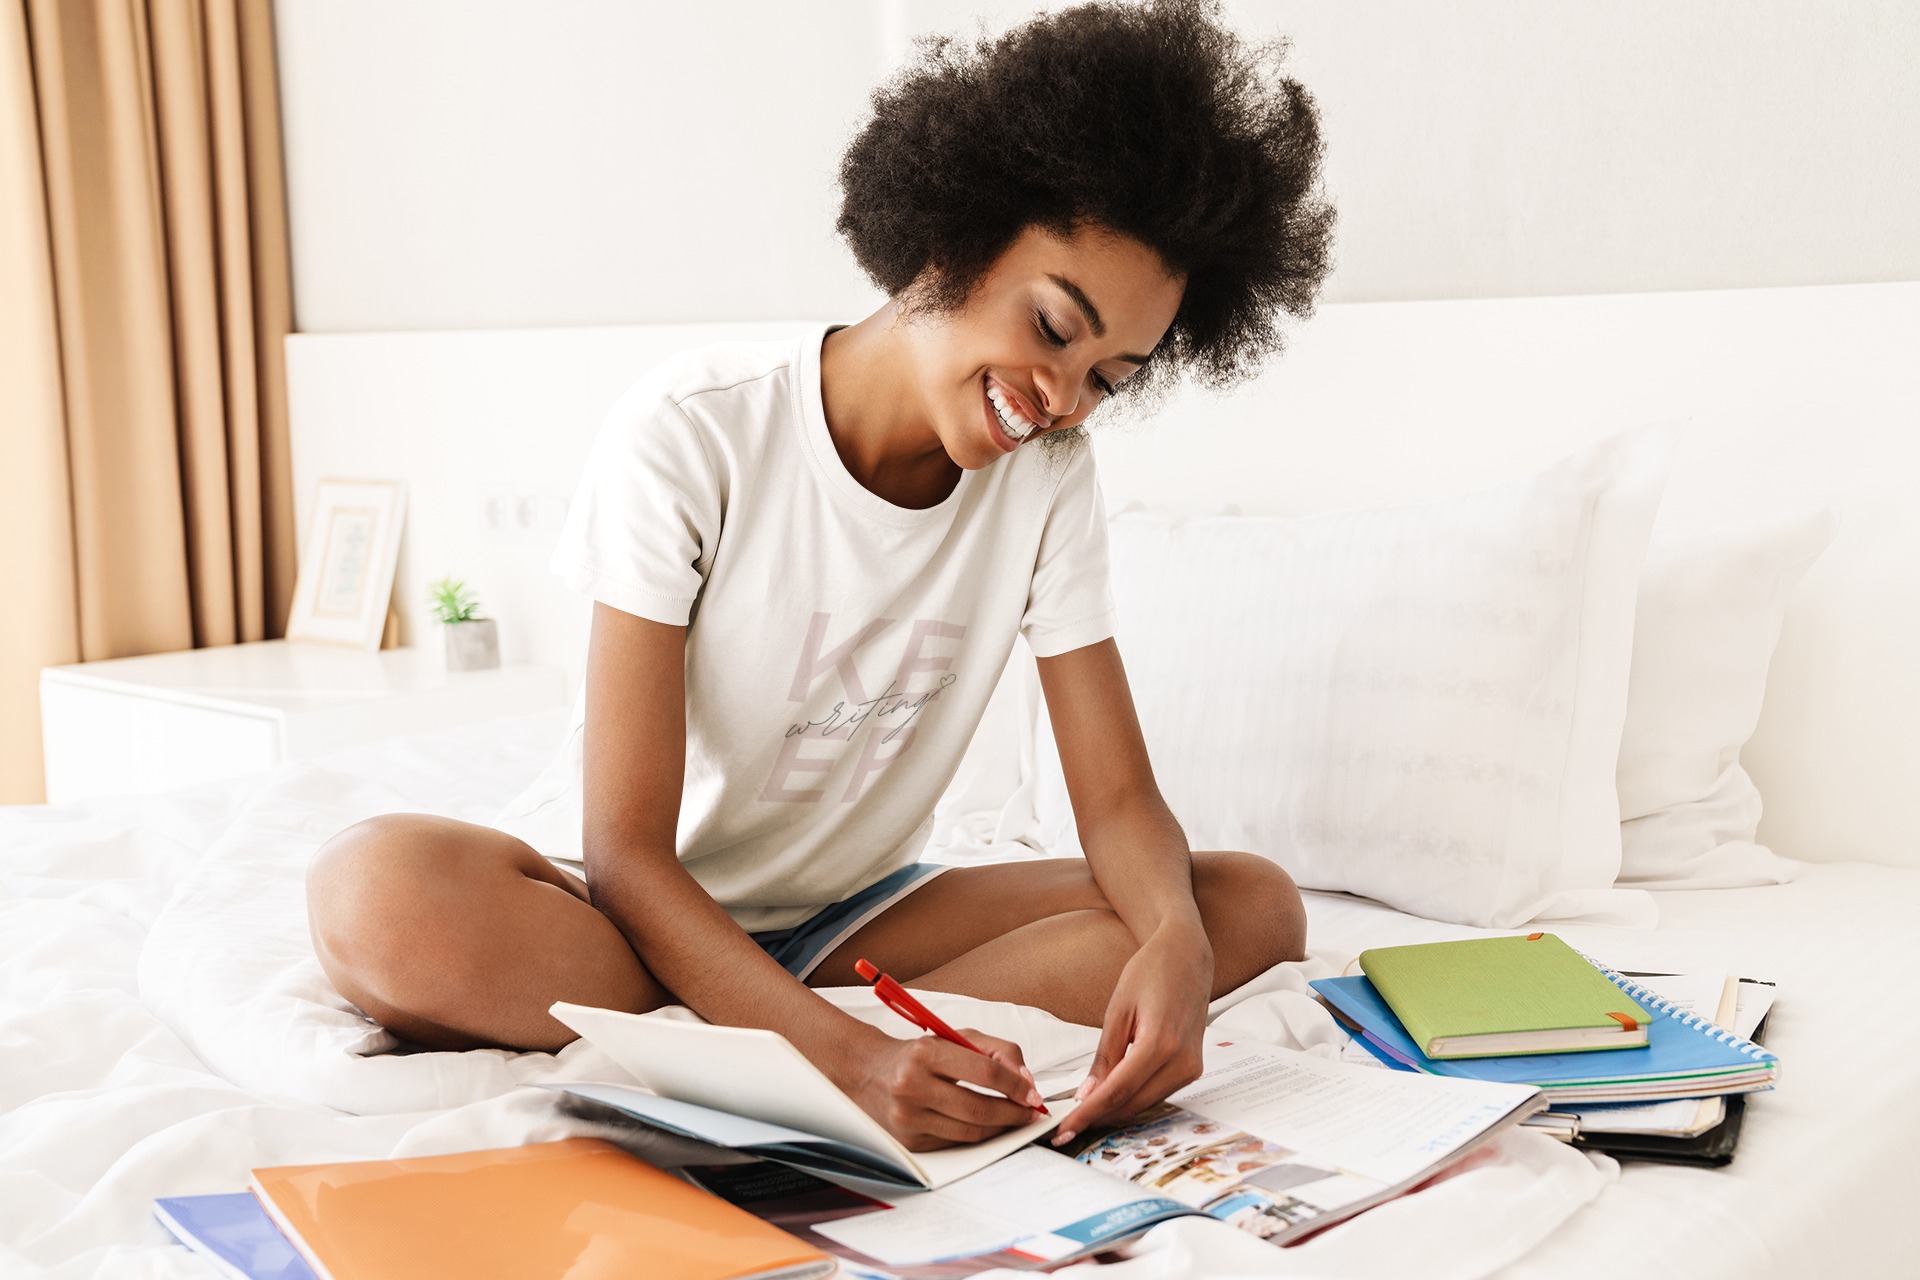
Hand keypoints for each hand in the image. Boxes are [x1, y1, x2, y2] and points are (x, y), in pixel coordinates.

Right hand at [833, 1026, 1048, 1150]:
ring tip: (1014, 1118)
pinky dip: (977, 1137)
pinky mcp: (909, 1142)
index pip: (984, 1072)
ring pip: (970, 1133)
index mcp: (925, 1053)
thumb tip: (1026, 1081)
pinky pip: (955, 1144)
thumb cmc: (919, 1054)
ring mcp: (908, 1118)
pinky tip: (988, 1127)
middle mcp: (912, 1086)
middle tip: (1030, 1111)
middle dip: (1014, 1113)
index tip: (1033, 1093)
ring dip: (1001, 1129)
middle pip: (979, 1109)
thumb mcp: (955, 1036)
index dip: (1016, 1085)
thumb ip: (997, 1050)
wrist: (869, 1073)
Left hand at [1053, 923, 1211, 1144]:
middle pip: (1131, 1104)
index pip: (1117, 1092)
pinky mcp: (1192, 1068)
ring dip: (1113, 1111)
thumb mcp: (1119, 1010)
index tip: (1063, 1129)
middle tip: (1065, 1127)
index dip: (1087, 1114)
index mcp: (1160, 1044)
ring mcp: (1191, 1068)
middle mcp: (1181, 1062)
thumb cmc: (1152, 972)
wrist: (1188, 956)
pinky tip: (1109, 1096)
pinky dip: (1131, 1098)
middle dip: (1097, 1118)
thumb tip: (1086, 1095)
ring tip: (1082, 1113)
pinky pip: (1156, 1093)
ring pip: (1144, 1103)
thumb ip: (1105, 1057)